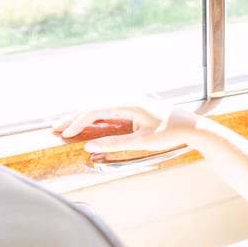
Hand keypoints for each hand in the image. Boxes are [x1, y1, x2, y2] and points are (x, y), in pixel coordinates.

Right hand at [53, 101, 199, 156]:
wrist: (192, 127)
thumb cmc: (171, 133)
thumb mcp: (142, 142)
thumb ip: (115, 143)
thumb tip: (89, 146)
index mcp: (130, 103)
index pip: (96, 110)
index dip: (78, 122)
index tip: (64, 133)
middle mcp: (128, 100)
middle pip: (94, 107)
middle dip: (74, 118)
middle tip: (54, 128)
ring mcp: (131, 104)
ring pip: (100, 109)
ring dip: (83, 118)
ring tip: (65, 127)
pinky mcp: (134, 110)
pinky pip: (109, 112)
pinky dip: (95, 119)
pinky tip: (85, 125)